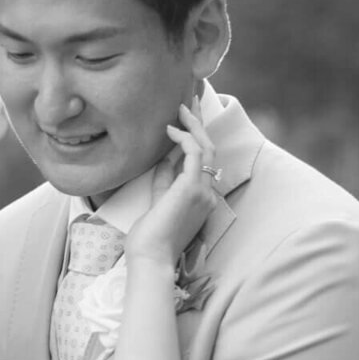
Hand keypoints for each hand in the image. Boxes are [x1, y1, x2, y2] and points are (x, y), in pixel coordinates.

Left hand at [126, 104, 217, 266]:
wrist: (150, 258)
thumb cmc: (149, 238)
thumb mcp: (158, 202)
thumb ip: (164, 181)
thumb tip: (165, 159)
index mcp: (200, 199)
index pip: (202, 162)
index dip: (195, 138)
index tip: (184, 120)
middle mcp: (207, 194)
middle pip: (209, 150)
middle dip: (199, 124)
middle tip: (189, 101)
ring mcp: (202, 192)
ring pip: (205, 148)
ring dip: (193, 125)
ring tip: (181, 108)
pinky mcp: (192, 188)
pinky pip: (194, 153)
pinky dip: (184, 138)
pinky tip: (170, 129)